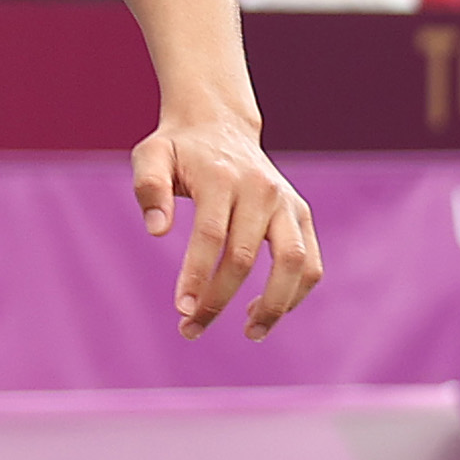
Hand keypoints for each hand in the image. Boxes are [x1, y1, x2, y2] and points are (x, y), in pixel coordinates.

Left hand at [131, 108, 321, 339]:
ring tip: (249, 333)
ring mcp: (287, 203)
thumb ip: (149, 188)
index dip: (197, 275)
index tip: (181, 308)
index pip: (212, 235)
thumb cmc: (178, 148)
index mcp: (224, 178)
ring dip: (275, 305)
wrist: (219, 126)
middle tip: (191, 329)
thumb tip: (157, 232)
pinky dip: (295, 293)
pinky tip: (262, 312)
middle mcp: (263, 191)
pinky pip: (310, 262)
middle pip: (246, 256)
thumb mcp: (151, 155)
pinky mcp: (301, 215)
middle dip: (219, 298)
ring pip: (295, 263)